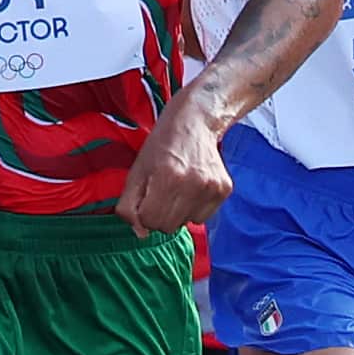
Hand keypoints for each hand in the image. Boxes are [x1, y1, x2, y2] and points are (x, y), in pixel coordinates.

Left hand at [119, 104, 233, 237]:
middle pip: (168, 227)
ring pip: (186, 223)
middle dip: (160, 215)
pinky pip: (203, 217)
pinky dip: (194, 207)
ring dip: (178, 212)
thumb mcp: (136, 170)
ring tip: (178, 187)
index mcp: (166, 177)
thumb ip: (129, 204)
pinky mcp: (224, 189)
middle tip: (162, 192)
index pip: (150, 221)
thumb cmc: (162, 145)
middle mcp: (192, 184)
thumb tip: (140, 233)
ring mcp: (211, 188)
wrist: (195, 121)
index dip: (144, 212)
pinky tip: (192, 187)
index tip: (147, 197)